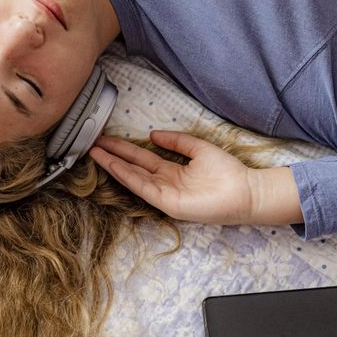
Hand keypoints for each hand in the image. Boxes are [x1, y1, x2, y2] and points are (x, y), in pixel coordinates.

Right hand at [89, 131, 255, 224]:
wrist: (246, 191)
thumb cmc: (227, 172)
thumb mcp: (198, 148)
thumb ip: (176, 141)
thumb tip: (152, 133)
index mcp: (172, 170)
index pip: (142, 158)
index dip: (124, 148)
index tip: (106, 138)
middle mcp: (165, 183)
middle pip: (133, 166)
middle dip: (112, 155)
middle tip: (91, 143)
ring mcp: (164, 194)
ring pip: (133, 177)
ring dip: (114, 165)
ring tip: (95, 152)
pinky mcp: (168, 203)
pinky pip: (143, 187)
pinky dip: (127, 176)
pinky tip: (114, 165)